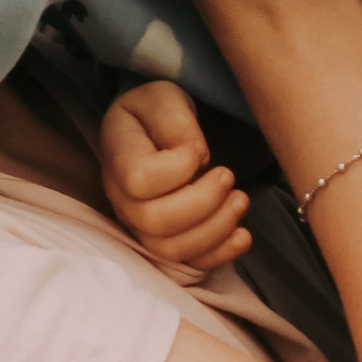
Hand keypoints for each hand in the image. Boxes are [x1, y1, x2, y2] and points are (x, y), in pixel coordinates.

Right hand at [99, 80, 250, 275]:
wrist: (155, 131)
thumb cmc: (158, 113)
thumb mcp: (163, 98)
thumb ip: (174, 121)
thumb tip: (196, 156)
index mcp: (118, 157)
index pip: (139, 180)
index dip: (177, 169)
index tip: (199, 150)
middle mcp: (122, 198)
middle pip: (154, 221)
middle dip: (203, 202)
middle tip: (228, 175)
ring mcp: (140, 225)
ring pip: (170, 249)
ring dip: (215, 229)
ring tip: (241, 200)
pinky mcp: (164, 241)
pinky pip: (187, 264)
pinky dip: (219, 255)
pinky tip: (243, 235)